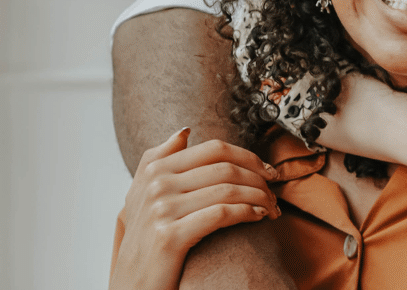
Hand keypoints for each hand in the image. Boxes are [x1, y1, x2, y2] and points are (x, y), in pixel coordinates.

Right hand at [110, 128, 279, 289]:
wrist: (132, 285)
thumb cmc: (146, 240)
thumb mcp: (143, 195)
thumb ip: (160, 160)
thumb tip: (185, 131)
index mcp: (154, 169)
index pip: (215, 149)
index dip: (249, 156)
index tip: (268, 170)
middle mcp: (156, 185)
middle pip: (226, 168)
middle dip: (259, 178)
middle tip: (274, 192)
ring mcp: (161, 210)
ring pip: (228, 189)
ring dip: (259, 197)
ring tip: (271, 208)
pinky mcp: (169, 236)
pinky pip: (222, 213)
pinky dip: (248, 212)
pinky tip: (259, 216)